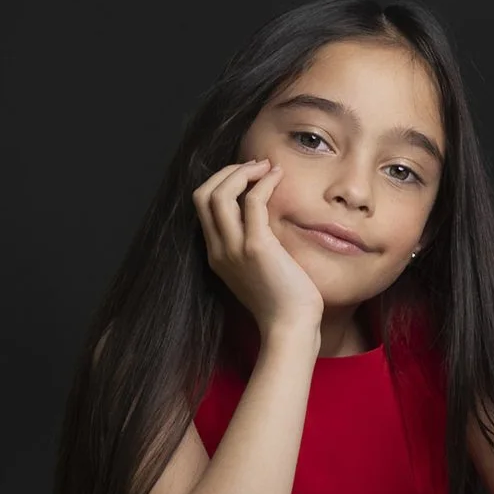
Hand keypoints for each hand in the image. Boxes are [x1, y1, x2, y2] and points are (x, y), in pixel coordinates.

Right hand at [192, 160, 322, 333]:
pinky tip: (278, 177)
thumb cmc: (282, 302)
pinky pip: (252, 201)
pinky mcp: (256, 247)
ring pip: (220, 193)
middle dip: (227, 172)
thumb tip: (263, 218)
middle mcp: (219, 250)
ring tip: (265, 167)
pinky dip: (263, 182)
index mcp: (217, 255)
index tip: (245, 176)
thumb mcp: (258, 271)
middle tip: (254, 166)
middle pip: (203, 195)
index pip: (203, 207)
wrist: (290, 327)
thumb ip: (252, 245)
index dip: (220, 183)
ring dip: (242, 171)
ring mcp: (234, 249)